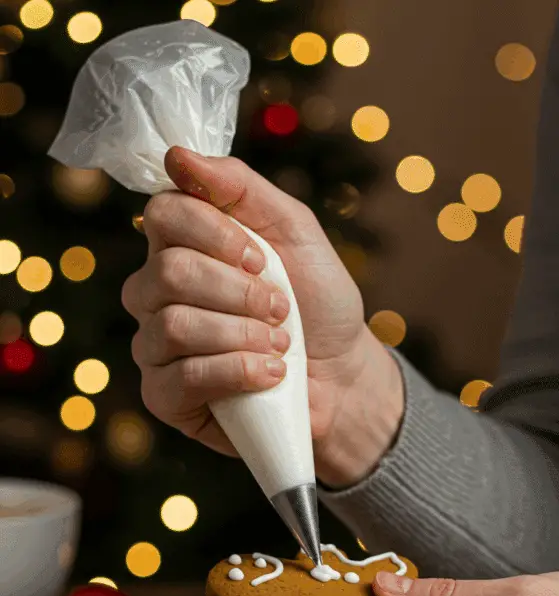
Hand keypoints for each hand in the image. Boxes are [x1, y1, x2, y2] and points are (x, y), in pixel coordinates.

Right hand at [122, 147, 403, 486]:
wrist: (343, 377)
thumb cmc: (316, 305)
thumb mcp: (295, 231)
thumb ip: (241, 188)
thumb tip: (177, 155)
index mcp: (182, 245)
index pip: (163, 214)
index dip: (216, 234)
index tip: (262, 259)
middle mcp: (156, 292)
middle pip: (169, 271)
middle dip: (240, 292)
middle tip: (279, 309)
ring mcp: (155, 346)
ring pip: (175, 325)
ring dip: (243, 334)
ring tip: (279, 345)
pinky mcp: (164, 397)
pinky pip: (183, 378)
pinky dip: (238, 372)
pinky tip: (269, 375)